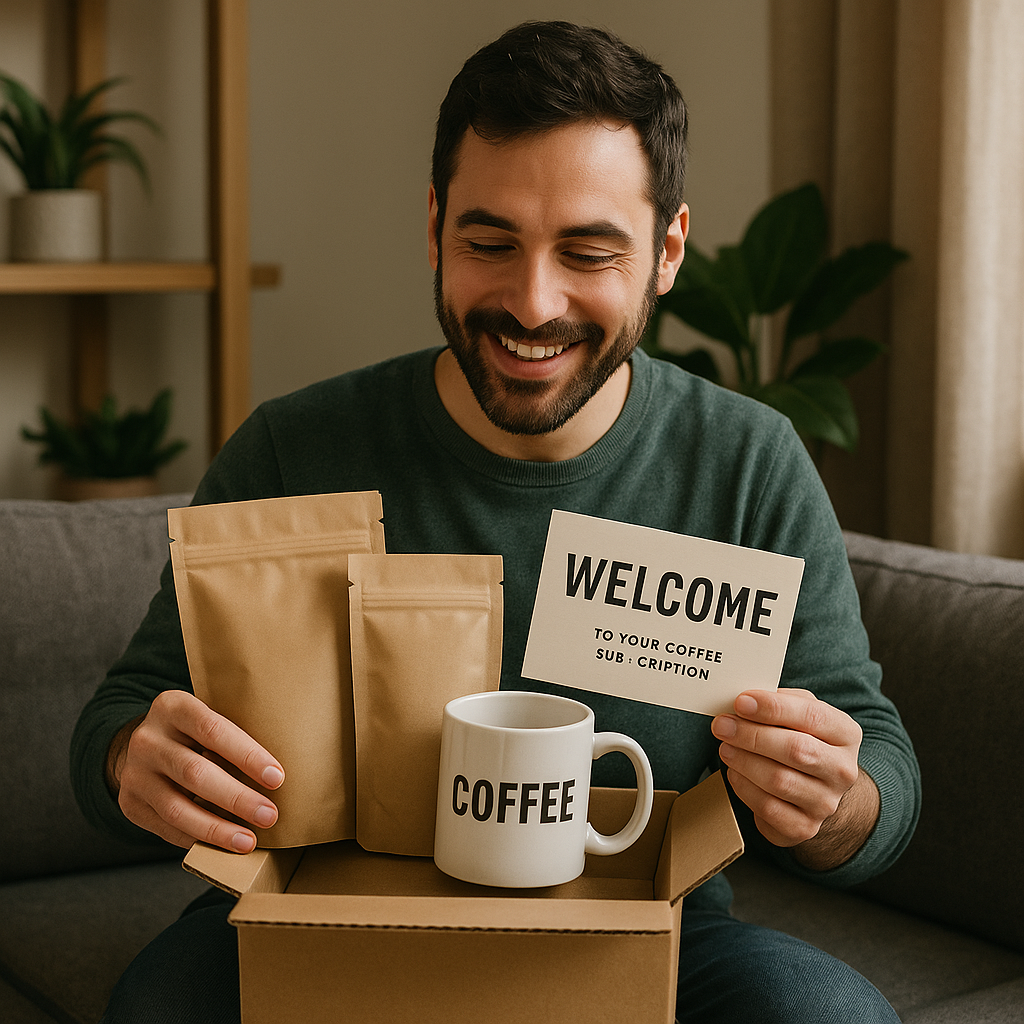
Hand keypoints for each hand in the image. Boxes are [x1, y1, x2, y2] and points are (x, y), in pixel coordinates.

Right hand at [108, 689, 284, 853]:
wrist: (144, 745)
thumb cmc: (194, 732)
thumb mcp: (207, 716)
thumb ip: (233, 733)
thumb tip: (279, 770)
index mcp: (173, 706)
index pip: (213, 729)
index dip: (247, 755)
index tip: (277, 778)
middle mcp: (147, 738)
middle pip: (195, 772)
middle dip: (237, 798)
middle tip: (270, 815)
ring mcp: (134, 773)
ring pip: (177, 808)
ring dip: (217, 828)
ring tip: (248, 840)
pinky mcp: (129, 803)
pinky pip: (166, 828)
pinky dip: (197, 838)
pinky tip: (222, 844)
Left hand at [711, 688, 878, 869]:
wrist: (815, 788)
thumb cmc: (801, 739)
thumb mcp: (799, 713)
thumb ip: (779, 701)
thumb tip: (746, 699)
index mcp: (845, 734)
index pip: (812, 716)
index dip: (774, 708)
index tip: (741, 702)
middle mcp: (842, 770)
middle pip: (796, 750)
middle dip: (752, 735)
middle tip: (722, 725)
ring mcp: (826, 803)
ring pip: (779, 780)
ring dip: (744, 761)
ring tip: (724, 747)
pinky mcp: (804, 827)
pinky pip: (768, 808)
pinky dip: (744, 787)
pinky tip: (734, 772)